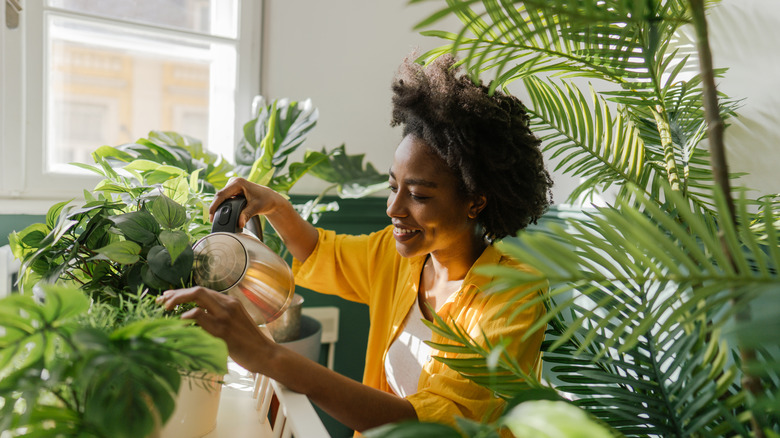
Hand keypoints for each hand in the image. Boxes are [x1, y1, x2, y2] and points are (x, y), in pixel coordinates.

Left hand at [156, 286, 274, 373]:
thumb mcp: (234, 324)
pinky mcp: (223, 330)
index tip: (168, 298)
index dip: (182, 293)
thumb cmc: (248, 343)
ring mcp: (225, 316)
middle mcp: (228, 304)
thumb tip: (193, 319)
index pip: (202, 291)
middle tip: (162, 302)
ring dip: (177, 301)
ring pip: (197, 297)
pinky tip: (180, 321)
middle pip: (197, 290)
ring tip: (166, 309)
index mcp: (230, 302)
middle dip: (176, 294)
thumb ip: (217, 317)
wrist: (264, 353)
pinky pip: (200, 315)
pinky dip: (187, 316)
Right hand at [209, 177, 284, 228]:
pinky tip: (220, 215)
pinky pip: (224, 199)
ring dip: (218, 208)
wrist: (270, 199)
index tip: (211, 216)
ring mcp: (232, 186)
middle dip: (215, 208)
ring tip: (215, 219)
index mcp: (238, 182)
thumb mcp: (256, 208)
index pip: (221, 195)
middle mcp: (233, 182)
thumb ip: (247, 215)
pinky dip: (222, 207)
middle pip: (219, 196)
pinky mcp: (232, 191)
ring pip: (220, 198)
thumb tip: (240, 223)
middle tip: (213, 221)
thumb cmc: (265, 200)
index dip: (214, 206)